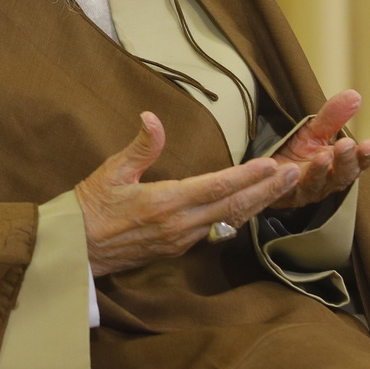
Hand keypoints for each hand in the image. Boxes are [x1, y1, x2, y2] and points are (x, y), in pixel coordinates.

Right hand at [74, 113, 301, 277]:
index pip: (217, 187)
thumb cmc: (89, 208)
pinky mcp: (176, 249)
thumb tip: (152, 117)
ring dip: (257, 203)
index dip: (248, 176)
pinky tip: (248, 206)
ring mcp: (181, 240)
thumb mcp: (111, 171)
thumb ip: (140, 146)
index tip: (272, 165)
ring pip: (229, 220)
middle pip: (234, 206)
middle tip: (294, 174)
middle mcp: (180, 225)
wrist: (75, 251)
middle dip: (267, 190)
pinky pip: (215, 231)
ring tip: (281, 188)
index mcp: (166, 203)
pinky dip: (237, 216)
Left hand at [267, 89, 369, 209]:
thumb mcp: (315, 131)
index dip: (366, 156)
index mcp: (340, 166)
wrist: (269, 173)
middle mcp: (327, 182)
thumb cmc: (298, 153)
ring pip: (316, 184)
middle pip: (341, 175)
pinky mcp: (284, 194)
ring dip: (320, 170)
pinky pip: (286, 189)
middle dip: (345, 160)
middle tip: (346, 145)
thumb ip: (333, 116)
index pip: (358, 163)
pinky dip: (288, 180)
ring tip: (322, 156)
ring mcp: (306, 190)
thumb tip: (354, 95)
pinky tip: (290, 169)